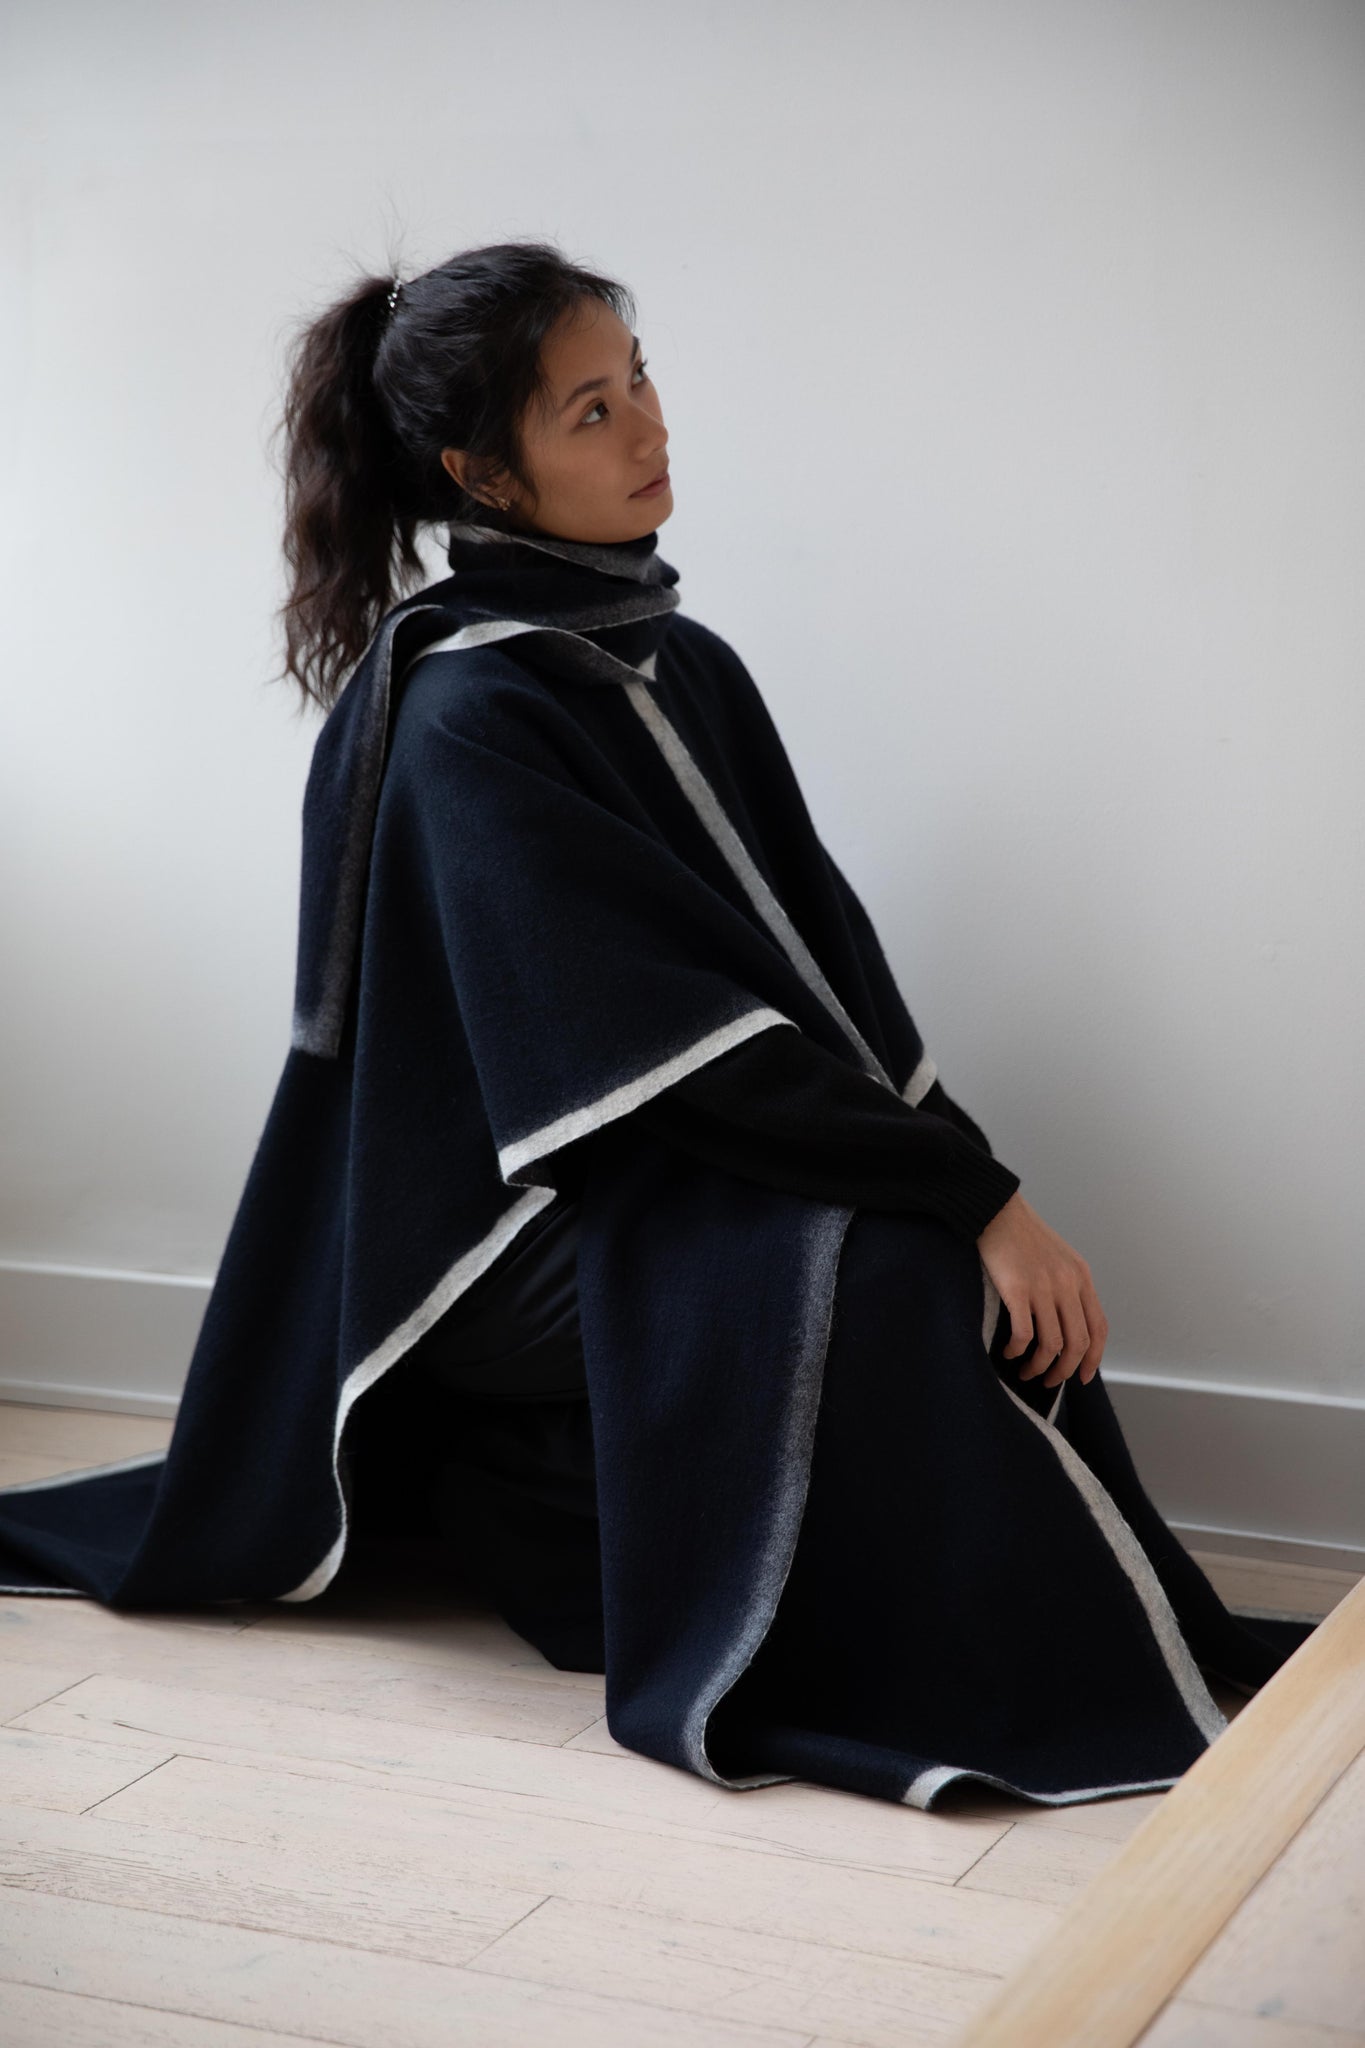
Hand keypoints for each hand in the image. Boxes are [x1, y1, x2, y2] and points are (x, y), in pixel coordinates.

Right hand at [975, 1190, 1107, 1388]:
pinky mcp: (1016, 1288)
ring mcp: (1043, 1286)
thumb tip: (1068, 1325)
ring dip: (1040, 1366)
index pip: (1098, 1328)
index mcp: (1081, 1277)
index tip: (1081, 1377)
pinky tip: (1009, 1351)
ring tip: (1026, 1371)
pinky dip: (1018, 1350)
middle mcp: (1067, 1283)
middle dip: (1065, 1370)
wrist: (995, 1209)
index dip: (1093, 1359)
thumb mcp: (1058, 1257)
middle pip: (1078, 1342)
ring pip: (1052, 1344)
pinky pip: (1024, 1334)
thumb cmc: (1021, 1235)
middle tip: (1049, 1381)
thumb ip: (1068, 1287)